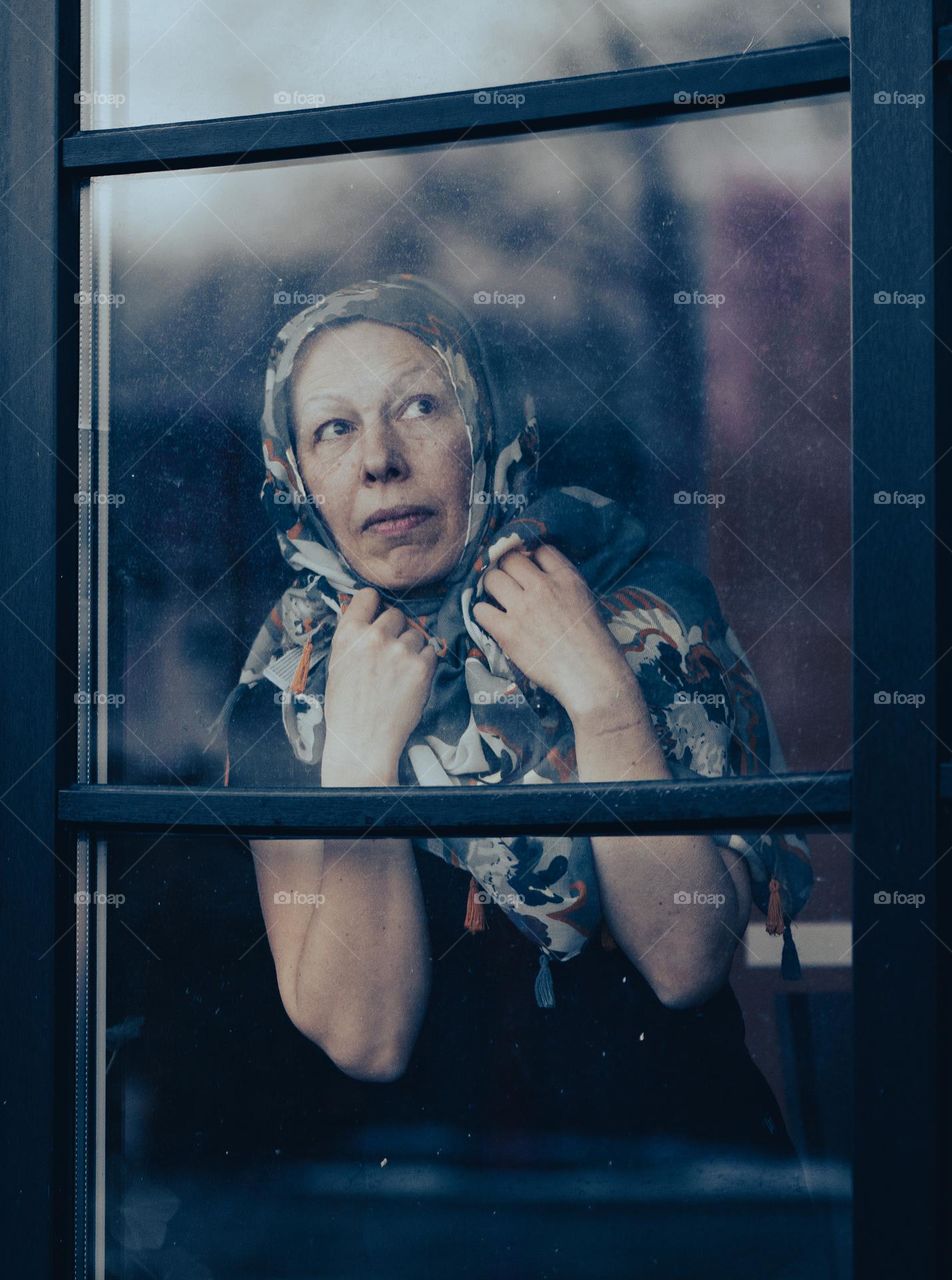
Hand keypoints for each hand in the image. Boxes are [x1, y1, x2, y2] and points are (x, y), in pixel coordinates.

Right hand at [321, 587, 436, 783]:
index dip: (374, 605)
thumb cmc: (346, 707)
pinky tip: (410, 680)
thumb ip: (354, 637)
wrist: (363, 741)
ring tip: (399, 671)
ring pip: (416, 633)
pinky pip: (430, 651)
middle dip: (395, 629)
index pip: (368, 596)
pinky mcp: (422, 667)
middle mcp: (375, 637)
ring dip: (412, 647)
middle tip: (390, 652)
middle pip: (396, 614)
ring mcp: (400, 651)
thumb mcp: (337, 663)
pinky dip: (424, 662)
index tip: (377, 614)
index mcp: (348, 634)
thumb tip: (372, 616)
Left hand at [471, 543, 642, 727]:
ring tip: (497, 599)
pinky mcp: (508, 632)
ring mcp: (523, 608)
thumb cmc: (595, 644)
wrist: (591, 676)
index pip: (540, 550)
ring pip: (491, 579)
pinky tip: (491, 620)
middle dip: (506, 567)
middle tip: (507, 582)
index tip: (528, 569)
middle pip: (510, 559)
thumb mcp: (586, 601)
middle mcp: (542, 587)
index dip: (531, 557)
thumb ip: (563, 586)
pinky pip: (480, 610)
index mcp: (566, 578)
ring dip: (491, 586)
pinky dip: (483, 613)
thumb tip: (539, 578)